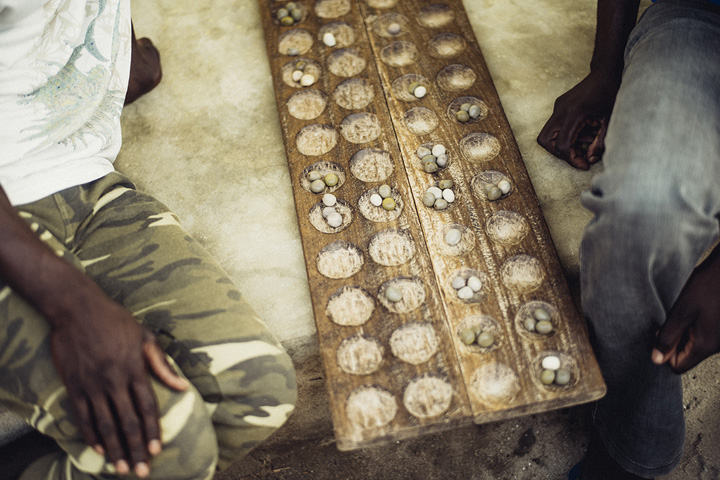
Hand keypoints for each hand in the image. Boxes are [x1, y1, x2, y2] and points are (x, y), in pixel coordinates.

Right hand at [50, 285, 187, 476]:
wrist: (78, 308)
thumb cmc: (116, 320)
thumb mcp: (145, 336)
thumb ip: (162, 364)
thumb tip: (182, 387)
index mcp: (135, 368)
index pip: (147, 406)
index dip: (153, 430)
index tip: (157, 450)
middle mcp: (114, 380)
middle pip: (128, 421)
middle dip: (136, 448)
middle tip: (141, 470)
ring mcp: (93, 383)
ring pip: (105, 423)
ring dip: (115, 448)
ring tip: (121, 467)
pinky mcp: (74, 384)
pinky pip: (83, 415)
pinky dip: (91, 434)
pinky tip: (99, 448)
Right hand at [537, 71, 619, 168]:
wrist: (605, 72)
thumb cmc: (610, 93)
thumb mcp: (610, 121)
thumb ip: (600, 142)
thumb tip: (589, 160)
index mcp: (575, 113)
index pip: (562, 144)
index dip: (571, 159)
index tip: (584, 164)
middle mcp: (561, 110)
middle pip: (545, 141)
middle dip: (559, 153)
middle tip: (577, 156)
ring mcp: (558, 107)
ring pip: (548, 135)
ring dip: (564, 143)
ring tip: (587, 140)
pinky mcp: (559, 106)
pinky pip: (556, 126)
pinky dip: (568, 134)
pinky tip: (585, 131)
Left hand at [652, 246, 719, 373]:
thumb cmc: (711, 284)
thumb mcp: (682, 310)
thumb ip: (669, 336)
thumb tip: (656, 359)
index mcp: (706, 345)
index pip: (678, 367)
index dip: (665, 352)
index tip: (662, 332)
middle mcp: (717, 346)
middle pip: (687, 356)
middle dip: (675, 340)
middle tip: (673, 317)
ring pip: (695, 344)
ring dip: (685, 330)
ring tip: (686, 310)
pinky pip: (704, 334)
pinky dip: (695, 324)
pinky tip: (695, 307)